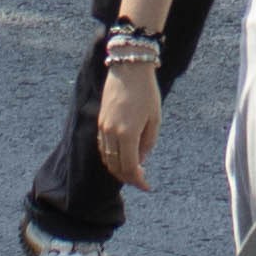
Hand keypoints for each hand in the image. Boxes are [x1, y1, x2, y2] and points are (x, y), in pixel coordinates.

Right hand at [94, 52, 162, 191]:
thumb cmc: (146, 92)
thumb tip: (140, 160)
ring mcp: (103, 128)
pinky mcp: (100, 122)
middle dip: (129, 178)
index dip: (139, 181)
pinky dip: (110, 158)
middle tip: (140, 181)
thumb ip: (148, 143)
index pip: (131, 168)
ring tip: (131, 172)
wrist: (129, 69)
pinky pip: (103, 148)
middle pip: (117, 167)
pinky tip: (120, 159)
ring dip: (118, 170)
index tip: (147, 186)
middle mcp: (112, 134)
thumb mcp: (155, 119)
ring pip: (107, 159)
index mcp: (128, 134)